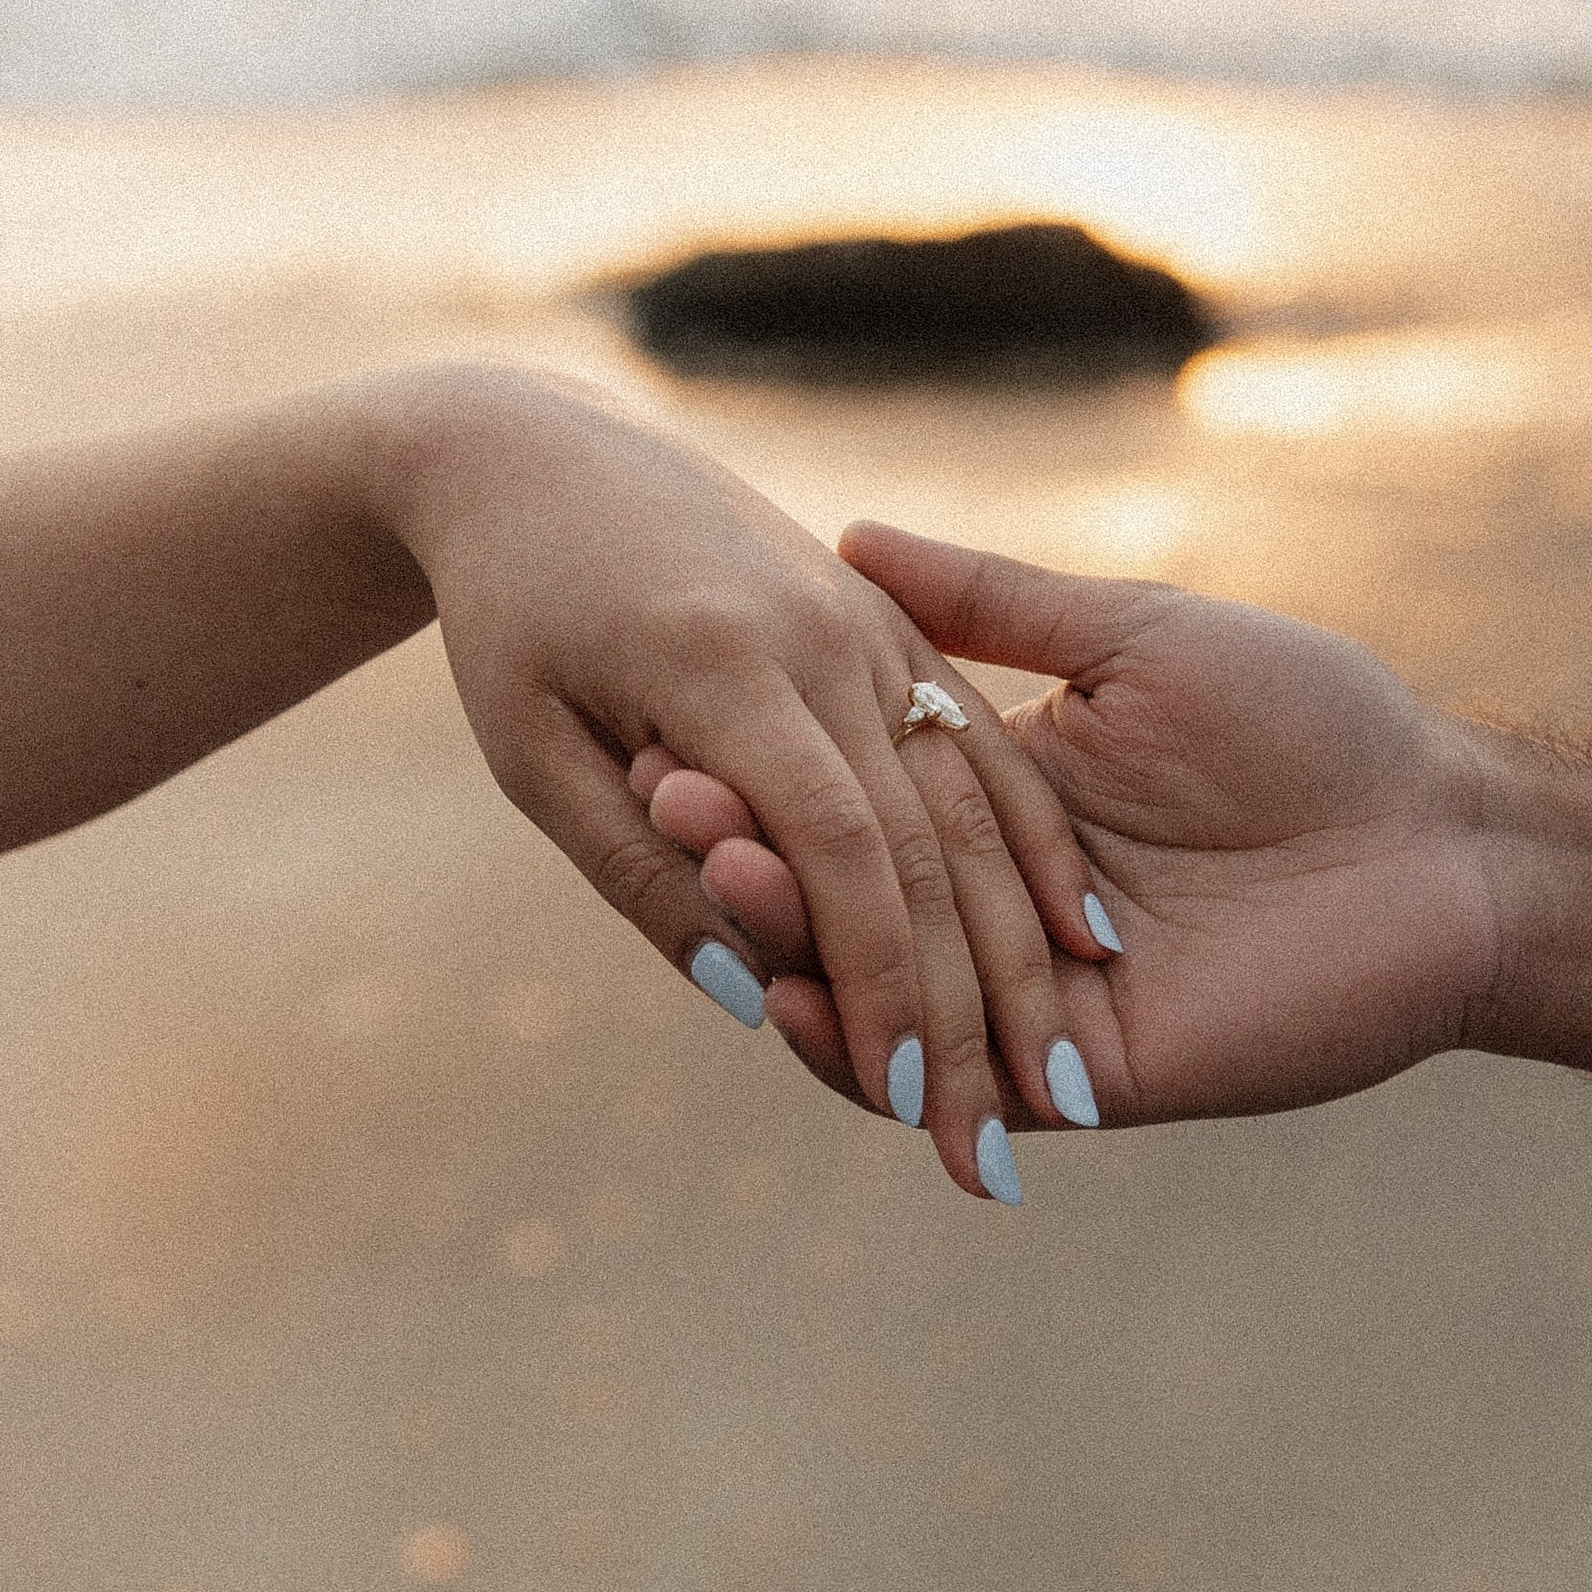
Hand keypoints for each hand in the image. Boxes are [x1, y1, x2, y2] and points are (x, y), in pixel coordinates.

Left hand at [381, 379, 1114, 1195]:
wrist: (537, 449)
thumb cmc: (509, 616)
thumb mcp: (532, 751)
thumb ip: (636, 872)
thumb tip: (750, 1000)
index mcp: (725, 660)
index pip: (837, 847)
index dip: (882, 978)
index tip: (911, 1099)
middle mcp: (823, 632)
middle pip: (928, 839)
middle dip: (972, 1003)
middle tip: (1001, 1141)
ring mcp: (870, 617)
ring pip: (977, 795)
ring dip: (1031, 940)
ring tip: (1069, 1072)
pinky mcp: (889, 617)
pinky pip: (982, 740)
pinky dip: (1036, 844)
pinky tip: (1082, 937)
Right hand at [639, 520, 1506, 1133]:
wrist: (1443, 835)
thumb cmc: (1310, 714)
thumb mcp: (1132, 634)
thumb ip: (995, 602)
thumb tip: (852, 534)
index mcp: (1006, 795)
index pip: (853, 795)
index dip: (766, 768)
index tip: (675, 718)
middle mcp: (1005, 902)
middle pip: (846, 896)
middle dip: (748, 854)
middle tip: (664, 801)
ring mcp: (1042, 997)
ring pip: (881, 991)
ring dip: (786, 941)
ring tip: (712, 875)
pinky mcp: (1092, 1074)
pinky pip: (958, 1074)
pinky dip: (869, 1044)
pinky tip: (794, 993)